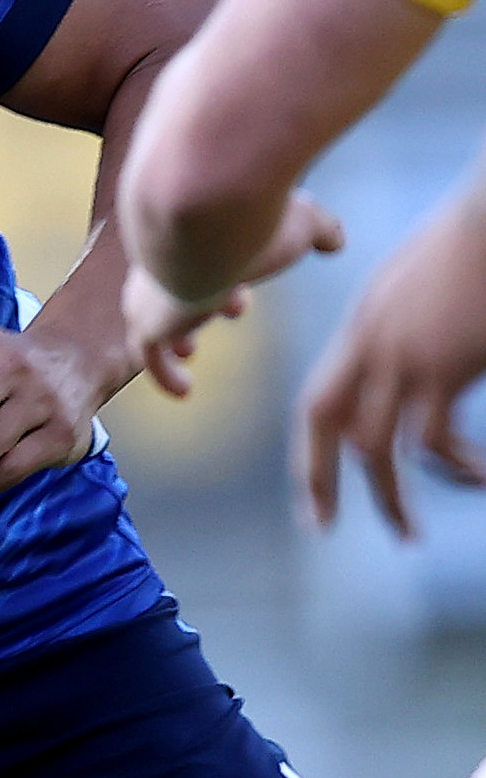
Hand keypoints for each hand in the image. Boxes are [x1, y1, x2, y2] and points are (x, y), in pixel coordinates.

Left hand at [125, 194, 344, 395]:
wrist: (203, 213)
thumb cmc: (254, 212)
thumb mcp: (299, 220)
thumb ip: (318, 228)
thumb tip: (336, 239)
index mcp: (195, 234)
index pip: (196, 257)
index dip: (219, 277)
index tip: (239, 298)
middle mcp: (165, 262)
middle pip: (169, 287)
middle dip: (190, 301)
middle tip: (209, 317)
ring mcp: (151, 295)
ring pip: (154, 319)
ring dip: (176, 334)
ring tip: (188, 351)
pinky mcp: (150, 325)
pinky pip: (150, 357)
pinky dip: (164, 373)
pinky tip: (182, 390)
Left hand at [299, 196, 485, 536]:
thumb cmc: (468, 245)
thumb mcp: (418, 292)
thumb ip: (401, 332)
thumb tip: (412, 369)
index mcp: (363, 332)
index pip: (317, 402)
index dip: (308, 453)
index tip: (311, 500)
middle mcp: (371, 346)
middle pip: (326, 425)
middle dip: (319, 481)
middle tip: (321, 528)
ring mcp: (406, 356)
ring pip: (378, 445)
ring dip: (392, 495)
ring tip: (410, 532)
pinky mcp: (446, 364)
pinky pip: (436, 439)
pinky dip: (457, 468)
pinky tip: (480, 478)